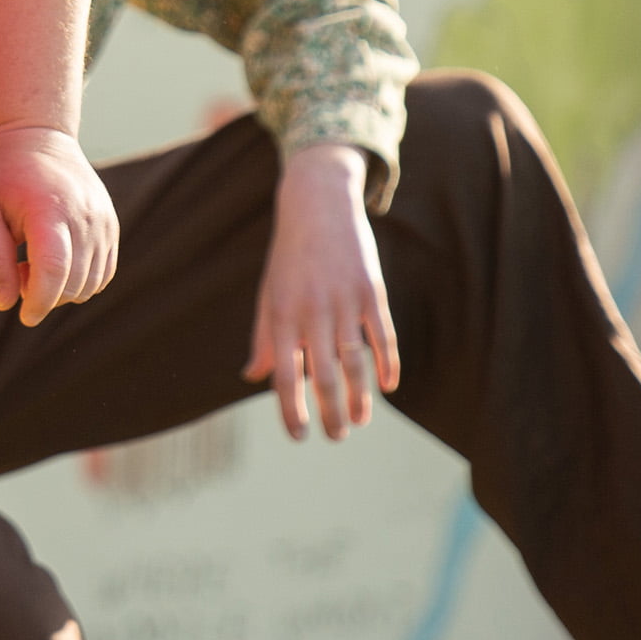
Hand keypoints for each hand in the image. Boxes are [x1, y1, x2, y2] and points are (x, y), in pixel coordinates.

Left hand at [0, 126, 118, 325]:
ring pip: (91, 283)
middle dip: (46, 295)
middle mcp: (85, 215)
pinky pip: (104, 272)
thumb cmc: (2, 178)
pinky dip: (81, 280)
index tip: (23, 315)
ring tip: (35, 262)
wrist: (35, 139)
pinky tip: (56, 260)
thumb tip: (6, 304)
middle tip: (18, 273)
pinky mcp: (111, 224)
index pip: (54, 271)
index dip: (39, 302)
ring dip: (63, 289)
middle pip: (74, 283)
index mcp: (49, 210)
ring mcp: (103, 220)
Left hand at [245, 141, 399, 440]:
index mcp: (282, 315)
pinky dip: (387, 363)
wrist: (317, 203)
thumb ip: (264, 337)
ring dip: (359, 397)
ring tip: (359, 421)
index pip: (285, 374)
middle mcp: (312, 310)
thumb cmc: (288, 256)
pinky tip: (388, 385)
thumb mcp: (268, 293)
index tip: (298, 436)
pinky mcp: (371, 289)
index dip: (291, 409)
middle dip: (330, 412)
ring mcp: (344, 300)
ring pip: (355, 361)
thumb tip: (252, 377)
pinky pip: (383, 335)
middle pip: (324, 375)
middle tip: (335, 437)